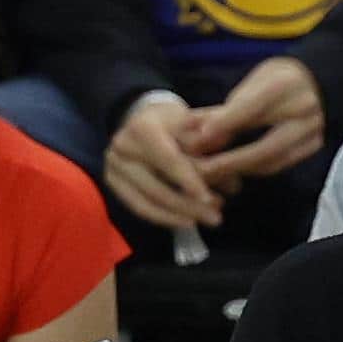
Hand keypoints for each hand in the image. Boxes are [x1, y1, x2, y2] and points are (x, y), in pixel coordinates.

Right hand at [104, 95, 222, 229]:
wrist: (148, 118)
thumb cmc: (179, 122)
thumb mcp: (198, 122)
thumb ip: (212, 140)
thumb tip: (229, 164)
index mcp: (142, 127)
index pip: (168, 159)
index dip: (189, 181)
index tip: (209, 200)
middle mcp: (121, 146)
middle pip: (157, 185)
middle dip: (189, 205)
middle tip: (217, 217)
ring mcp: (113, 165)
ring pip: (148, 200)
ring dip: (179, 216)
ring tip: (208, 220)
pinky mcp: (113, 181)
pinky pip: (139, 207)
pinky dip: (164, 218)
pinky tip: (186, 222)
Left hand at [186, 56, 325, 194]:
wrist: (319, 81)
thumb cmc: (276, 80)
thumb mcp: (251, 84)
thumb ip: (224, 109)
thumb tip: (192, 131)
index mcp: (285, 84)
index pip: (251, 107)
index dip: (225, 123)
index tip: (200, 136)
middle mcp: (304, 110)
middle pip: (265, 146)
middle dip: (230, 162)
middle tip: (200, 171)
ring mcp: (312, 131)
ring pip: (272, 161)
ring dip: (239, 170)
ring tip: (211, 174)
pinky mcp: (314, 146)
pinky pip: (280, 164)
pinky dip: (254, 169)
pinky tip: (233, 171)